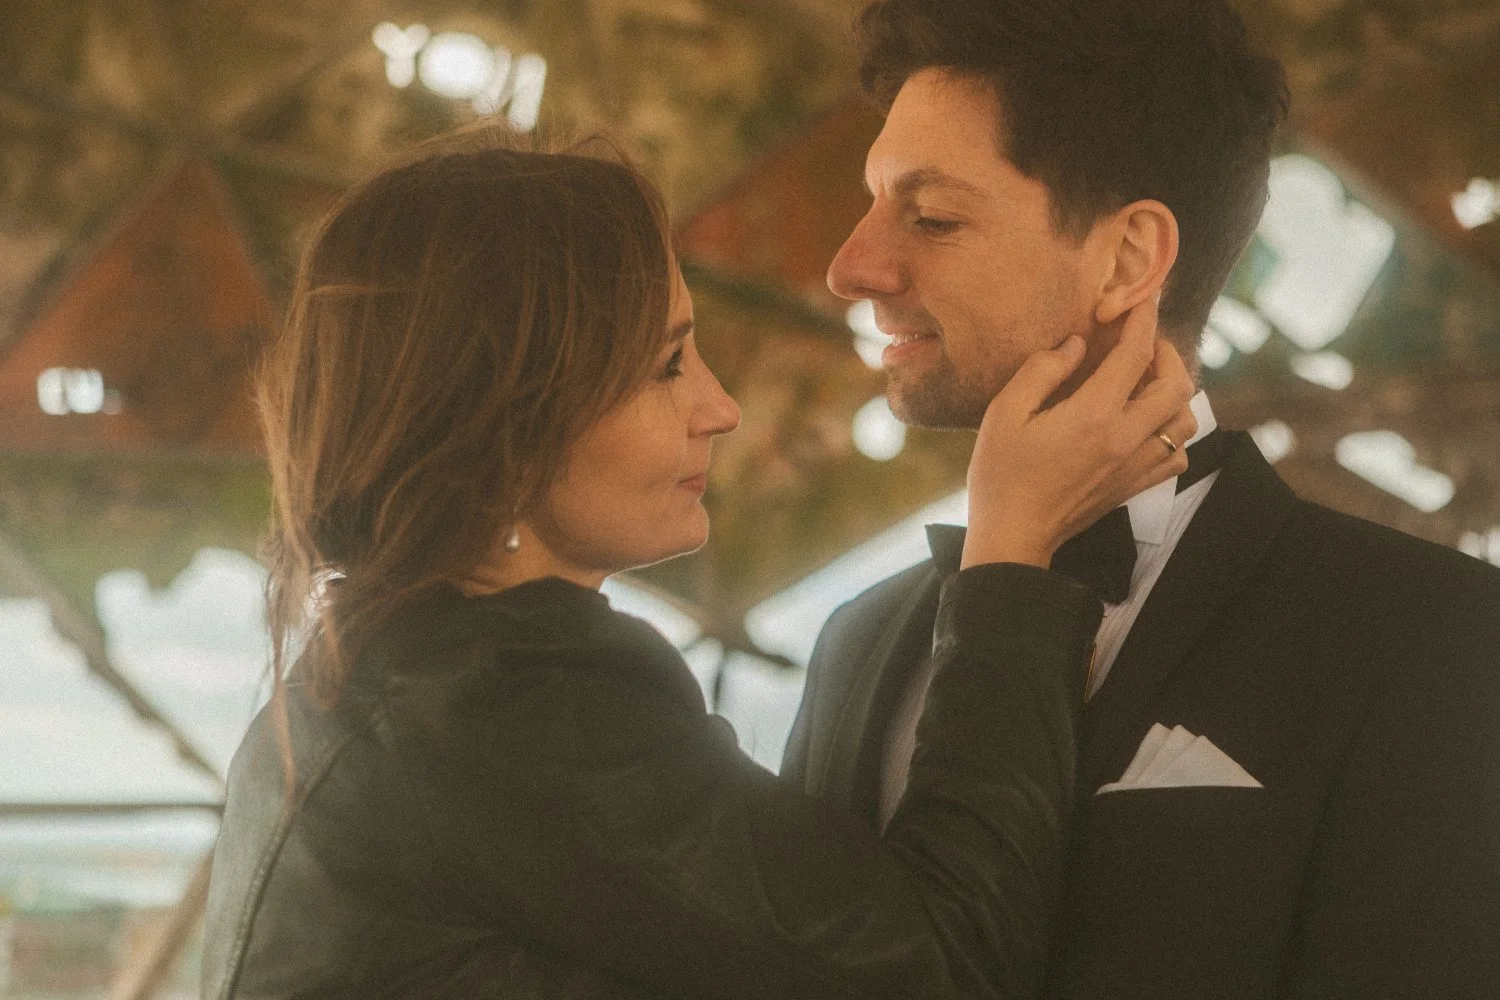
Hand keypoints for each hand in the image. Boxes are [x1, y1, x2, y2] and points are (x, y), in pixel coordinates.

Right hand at [961, 294, 1196, 570]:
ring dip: (1174, 393)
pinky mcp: (1133, 487)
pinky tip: (1147, 425)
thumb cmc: (1000, 474)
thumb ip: (1042, 370)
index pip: (1135, 354)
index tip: (1142, 299)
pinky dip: (1173, 434)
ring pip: (1185, 420)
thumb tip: (1077, 345)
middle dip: (1167, 353)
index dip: (1143, 319)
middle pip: (1177, 384)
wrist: (1013, 536)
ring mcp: (1134, 466)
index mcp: (1093, 415)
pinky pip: (1177, 456)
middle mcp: (1125, 439)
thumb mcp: (1004, 412)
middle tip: (1144, 343)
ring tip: (1148, 382)